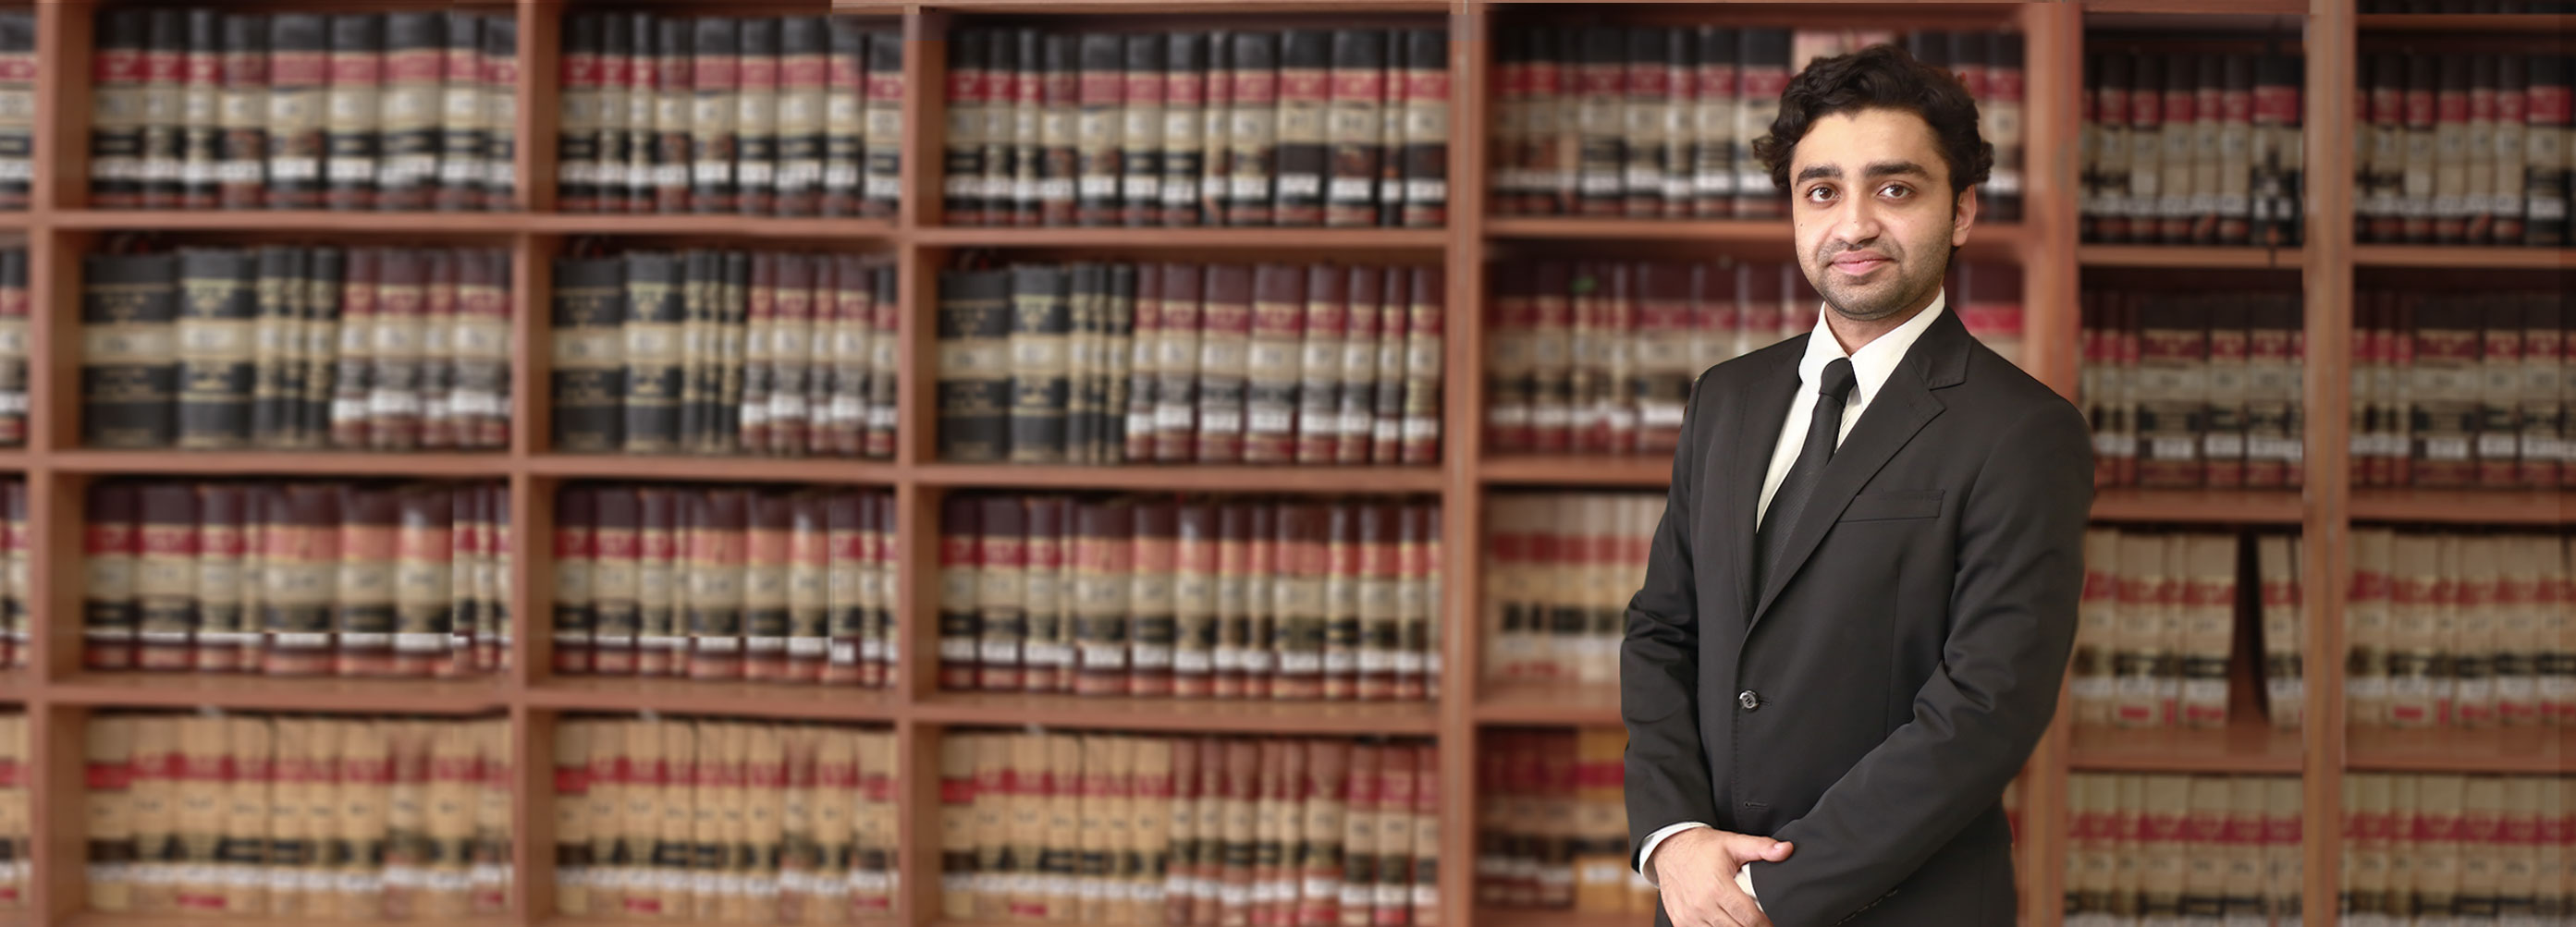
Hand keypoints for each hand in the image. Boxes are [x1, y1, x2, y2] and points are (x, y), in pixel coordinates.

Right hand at [1652, 827, 1793, 926]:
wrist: (1668, 848)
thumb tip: (1786, 850)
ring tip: (1739, 918)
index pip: (1750, 918)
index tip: (1772, 923)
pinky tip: (1722, 920)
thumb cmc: (1700, 847)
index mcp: (1717, 887)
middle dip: (1750, 926)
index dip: (1765, 924)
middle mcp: (1702, 905)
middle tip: (1757, 919)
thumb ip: (1761, 847)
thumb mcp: (1732, 843)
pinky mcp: (1680, 922)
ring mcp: (1689, 916)